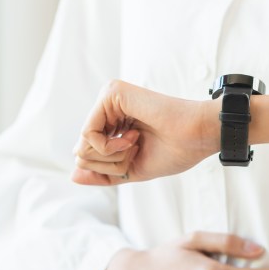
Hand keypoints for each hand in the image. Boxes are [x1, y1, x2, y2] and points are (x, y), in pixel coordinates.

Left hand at [72, 80, 218, 185]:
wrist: (195, 138)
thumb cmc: (173, 152)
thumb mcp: (130, 170)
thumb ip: (102, 174)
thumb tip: (73, 176)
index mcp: (113, 123)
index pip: (87, 156)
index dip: (110, 168)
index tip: (136, 156)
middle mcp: (107, 108)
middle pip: (81, 152)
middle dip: (109, 163)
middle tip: (136, 149)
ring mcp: (108, 98)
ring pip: (82, 145)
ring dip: (111, 156)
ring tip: (136, 142)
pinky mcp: (111, 93)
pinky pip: (88, 134)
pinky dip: (109, 146)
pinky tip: (132, 137)